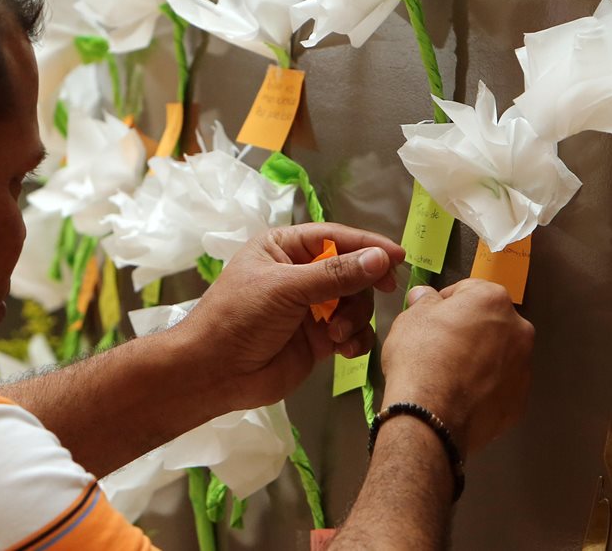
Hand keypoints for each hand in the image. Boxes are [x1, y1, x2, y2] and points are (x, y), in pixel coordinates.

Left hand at [175, 222, 405, 411]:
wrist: (214, 373)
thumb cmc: (239, 318)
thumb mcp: (286, 288)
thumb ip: (336, 274)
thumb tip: (380, 258)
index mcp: (284, 248)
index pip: (335, 237)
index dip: (368, 245)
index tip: (398, 255)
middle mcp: (299, 274)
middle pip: (352, 271)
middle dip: (361, 287)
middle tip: (383, 292)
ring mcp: (310, 308)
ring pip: (355, 303)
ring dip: (355, 317)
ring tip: (336, 335)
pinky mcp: (317, 339)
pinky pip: (351, 332)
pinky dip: (355, 339)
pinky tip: (345, 349)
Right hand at [381, 279, 532, 454]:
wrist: (430, 415)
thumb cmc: (421, 357)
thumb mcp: (411, 318)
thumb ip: (424, 302)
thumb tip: (425, 296)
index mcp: (493, 300)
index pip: (468, 291)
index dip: (445, 303)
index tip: (430, 318)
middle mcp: (518, 330)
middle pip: (489, 323)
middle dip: (468, 331)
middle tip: (439, 346)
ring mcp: (523, 368)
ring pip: (498, 356)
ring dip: (479, 359)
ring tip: (449, 375)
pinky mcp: (519, 402)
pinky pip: (499, 387)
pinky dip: (484, 388)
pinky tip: (460, 396)